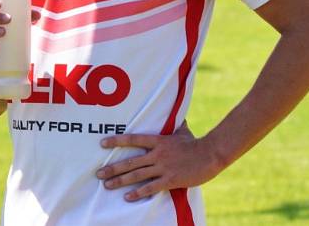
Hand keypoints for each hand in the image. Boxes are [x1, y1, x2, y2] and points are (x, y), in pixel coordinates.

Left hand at [96, 122, 222, 200]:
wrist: (210, 154)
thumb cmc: (195, 142)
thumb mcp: (182, 130)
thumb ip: (173, 124)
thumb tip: (174, 112)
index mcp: (158, 141)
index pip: (133, 139)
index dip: (116, 141)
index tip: (102, 143)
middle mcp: (157, 154)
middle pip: (130, 161)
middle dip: (112, 168)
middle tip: (98, 173)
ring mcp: (163, 167)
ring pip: (137, 175)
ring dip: (120, 181)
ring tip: (107, 185)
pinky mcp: (170, 180)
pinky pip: (151, 188)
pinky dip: (138, 193)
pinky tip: (127, 197)